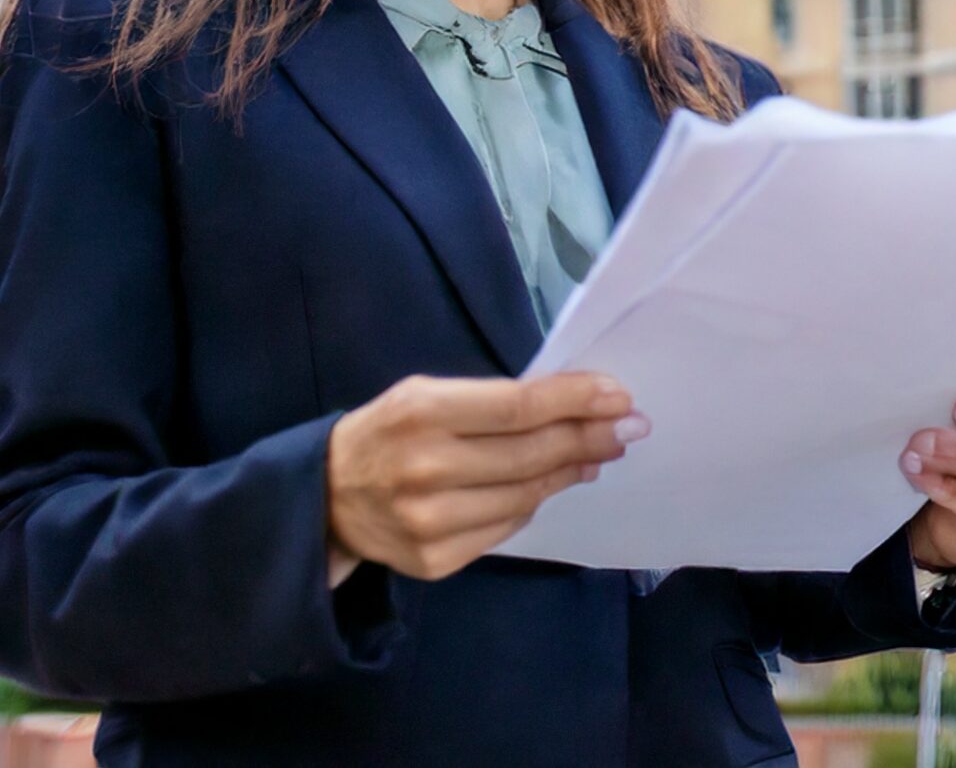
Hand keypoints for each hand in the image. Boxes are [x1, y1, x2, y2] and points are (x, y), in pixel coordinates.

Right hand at [326, 372, 646, 581]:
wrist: (325, 498)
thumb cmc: (387, 432)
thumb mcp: (424, 395)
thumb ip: (492, 400)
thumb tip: (574, 407)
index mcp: (421, 414)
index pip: (518, 407)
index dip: (576, 401)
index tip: (620, 396)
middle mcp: (425, 470)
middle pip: (531, 454)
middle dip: (589, 437)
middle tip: (630, 427)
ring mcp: (429, 523)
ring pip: (527, 495)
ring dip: (572, 471)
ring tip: (598, 455)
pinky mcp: (435, 561)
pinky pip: (507, 527)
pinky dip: (533, 503)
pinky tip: (551, 485)